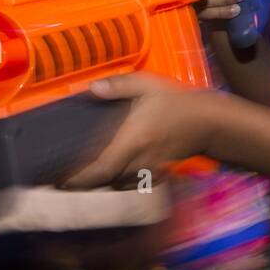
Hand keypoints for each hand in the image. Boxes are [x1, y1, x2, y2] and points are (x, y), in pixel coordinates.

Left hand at [60, 73, 213, 188]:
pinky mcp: (158, 174)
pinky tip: (111, 172)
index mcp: (131, 142)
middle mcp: (138, 162)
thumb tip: (91, 88)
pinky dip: (118, 181)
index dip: (79, 180)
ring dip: (101, 182)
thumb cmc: (176, 101)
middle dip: (84, 183)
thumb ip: (118, 86)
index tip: (60, 180)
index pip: (100, 170)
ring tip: (83, 174)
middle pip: (105, 182)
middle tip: (64, 177)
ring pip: (118, 185)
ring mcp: (149, 171)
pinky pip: (132, 184)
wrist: (208, 122)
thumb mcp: (147, 85)